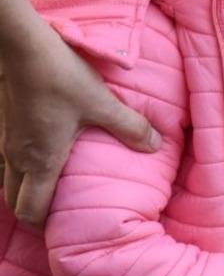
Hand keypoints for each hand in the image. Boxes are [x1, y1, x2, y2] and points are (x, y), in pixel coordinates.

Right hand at [0, 22, 161, 225]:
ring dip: (27, 187)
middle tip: (61, 210)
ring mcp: (3, 141)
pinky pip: (5, 158)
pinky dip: (20, 165)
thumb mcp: (102, 102)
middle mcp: (15, 157)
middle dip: (34, 210)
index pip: (31, 211)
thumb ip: (130, 127)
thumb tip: (155, 145)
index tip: (65, 227)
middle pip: (16, 201)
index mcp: (40, 161)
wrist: (18, 47)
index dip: (45, 225)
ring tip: (53, 184)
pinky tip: (42, 150)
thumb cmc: (60, 77)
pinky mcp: (2, 123)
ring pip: (8, 179)